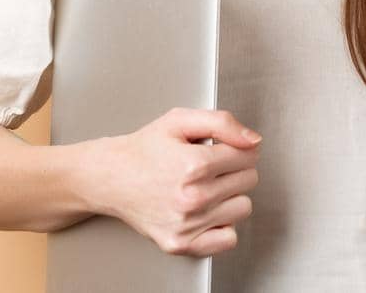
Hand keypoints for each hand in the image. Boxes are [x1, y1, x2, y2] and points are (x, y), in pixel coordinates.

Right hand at [97, 107, 261, 257]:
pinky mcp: (181, 244)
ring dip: (230, 196)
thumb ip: (222, 123)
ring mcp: (187, 224)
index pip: (249, 155)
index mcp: (194, 164)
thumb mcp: (180, 121)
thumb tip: (253, 140)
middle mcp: (192, 197)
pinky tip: (206, 211)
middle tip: (210, 166)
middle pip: (249, 180)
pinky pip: (228, 238)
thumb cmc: (144, 150)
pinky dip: (222, 224)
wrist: (112, 178)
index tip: (222, 149)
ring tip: (206, 187)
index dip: (237, 148)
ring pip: (243, 207)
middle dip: (234, 169)